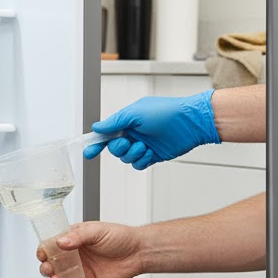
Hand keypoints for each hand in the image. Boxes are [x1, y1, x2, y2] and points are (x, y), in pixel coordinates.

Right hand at [37, 220, 143, 277]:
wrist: (138, 253)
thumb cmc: (120, 237)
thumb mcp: (96, 231)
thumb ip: (78, 237)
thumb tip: (61, 242)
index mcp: (73, 239)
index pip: (52, 245)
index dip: (44, 250)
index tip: (42, 254)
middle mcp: (75, 254)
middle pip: (53, 263)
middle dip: (47, 267)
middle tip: (49, 269)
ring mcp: (81, 269)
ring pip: (60, 277)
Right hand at [83, 91, 220, 169]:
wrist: (189, 123)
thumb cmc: (165, 112)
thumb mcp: (135, 114)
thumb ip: (115, 122)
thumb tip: (97, 127)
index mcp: (127, 121)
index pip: (107, 133)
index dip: (96, 142)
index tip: (88, 151)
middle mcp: (134, 133)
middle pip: (115, 148)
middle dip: (119, 148)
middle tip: (128, 141)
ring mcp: (143, 145)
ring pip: (126, 158)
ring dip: (132, 154)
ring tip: (144, 146)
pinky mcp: (153, 156)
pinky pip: (138, 164)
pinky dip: (141, 160)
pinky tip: (150, 153)